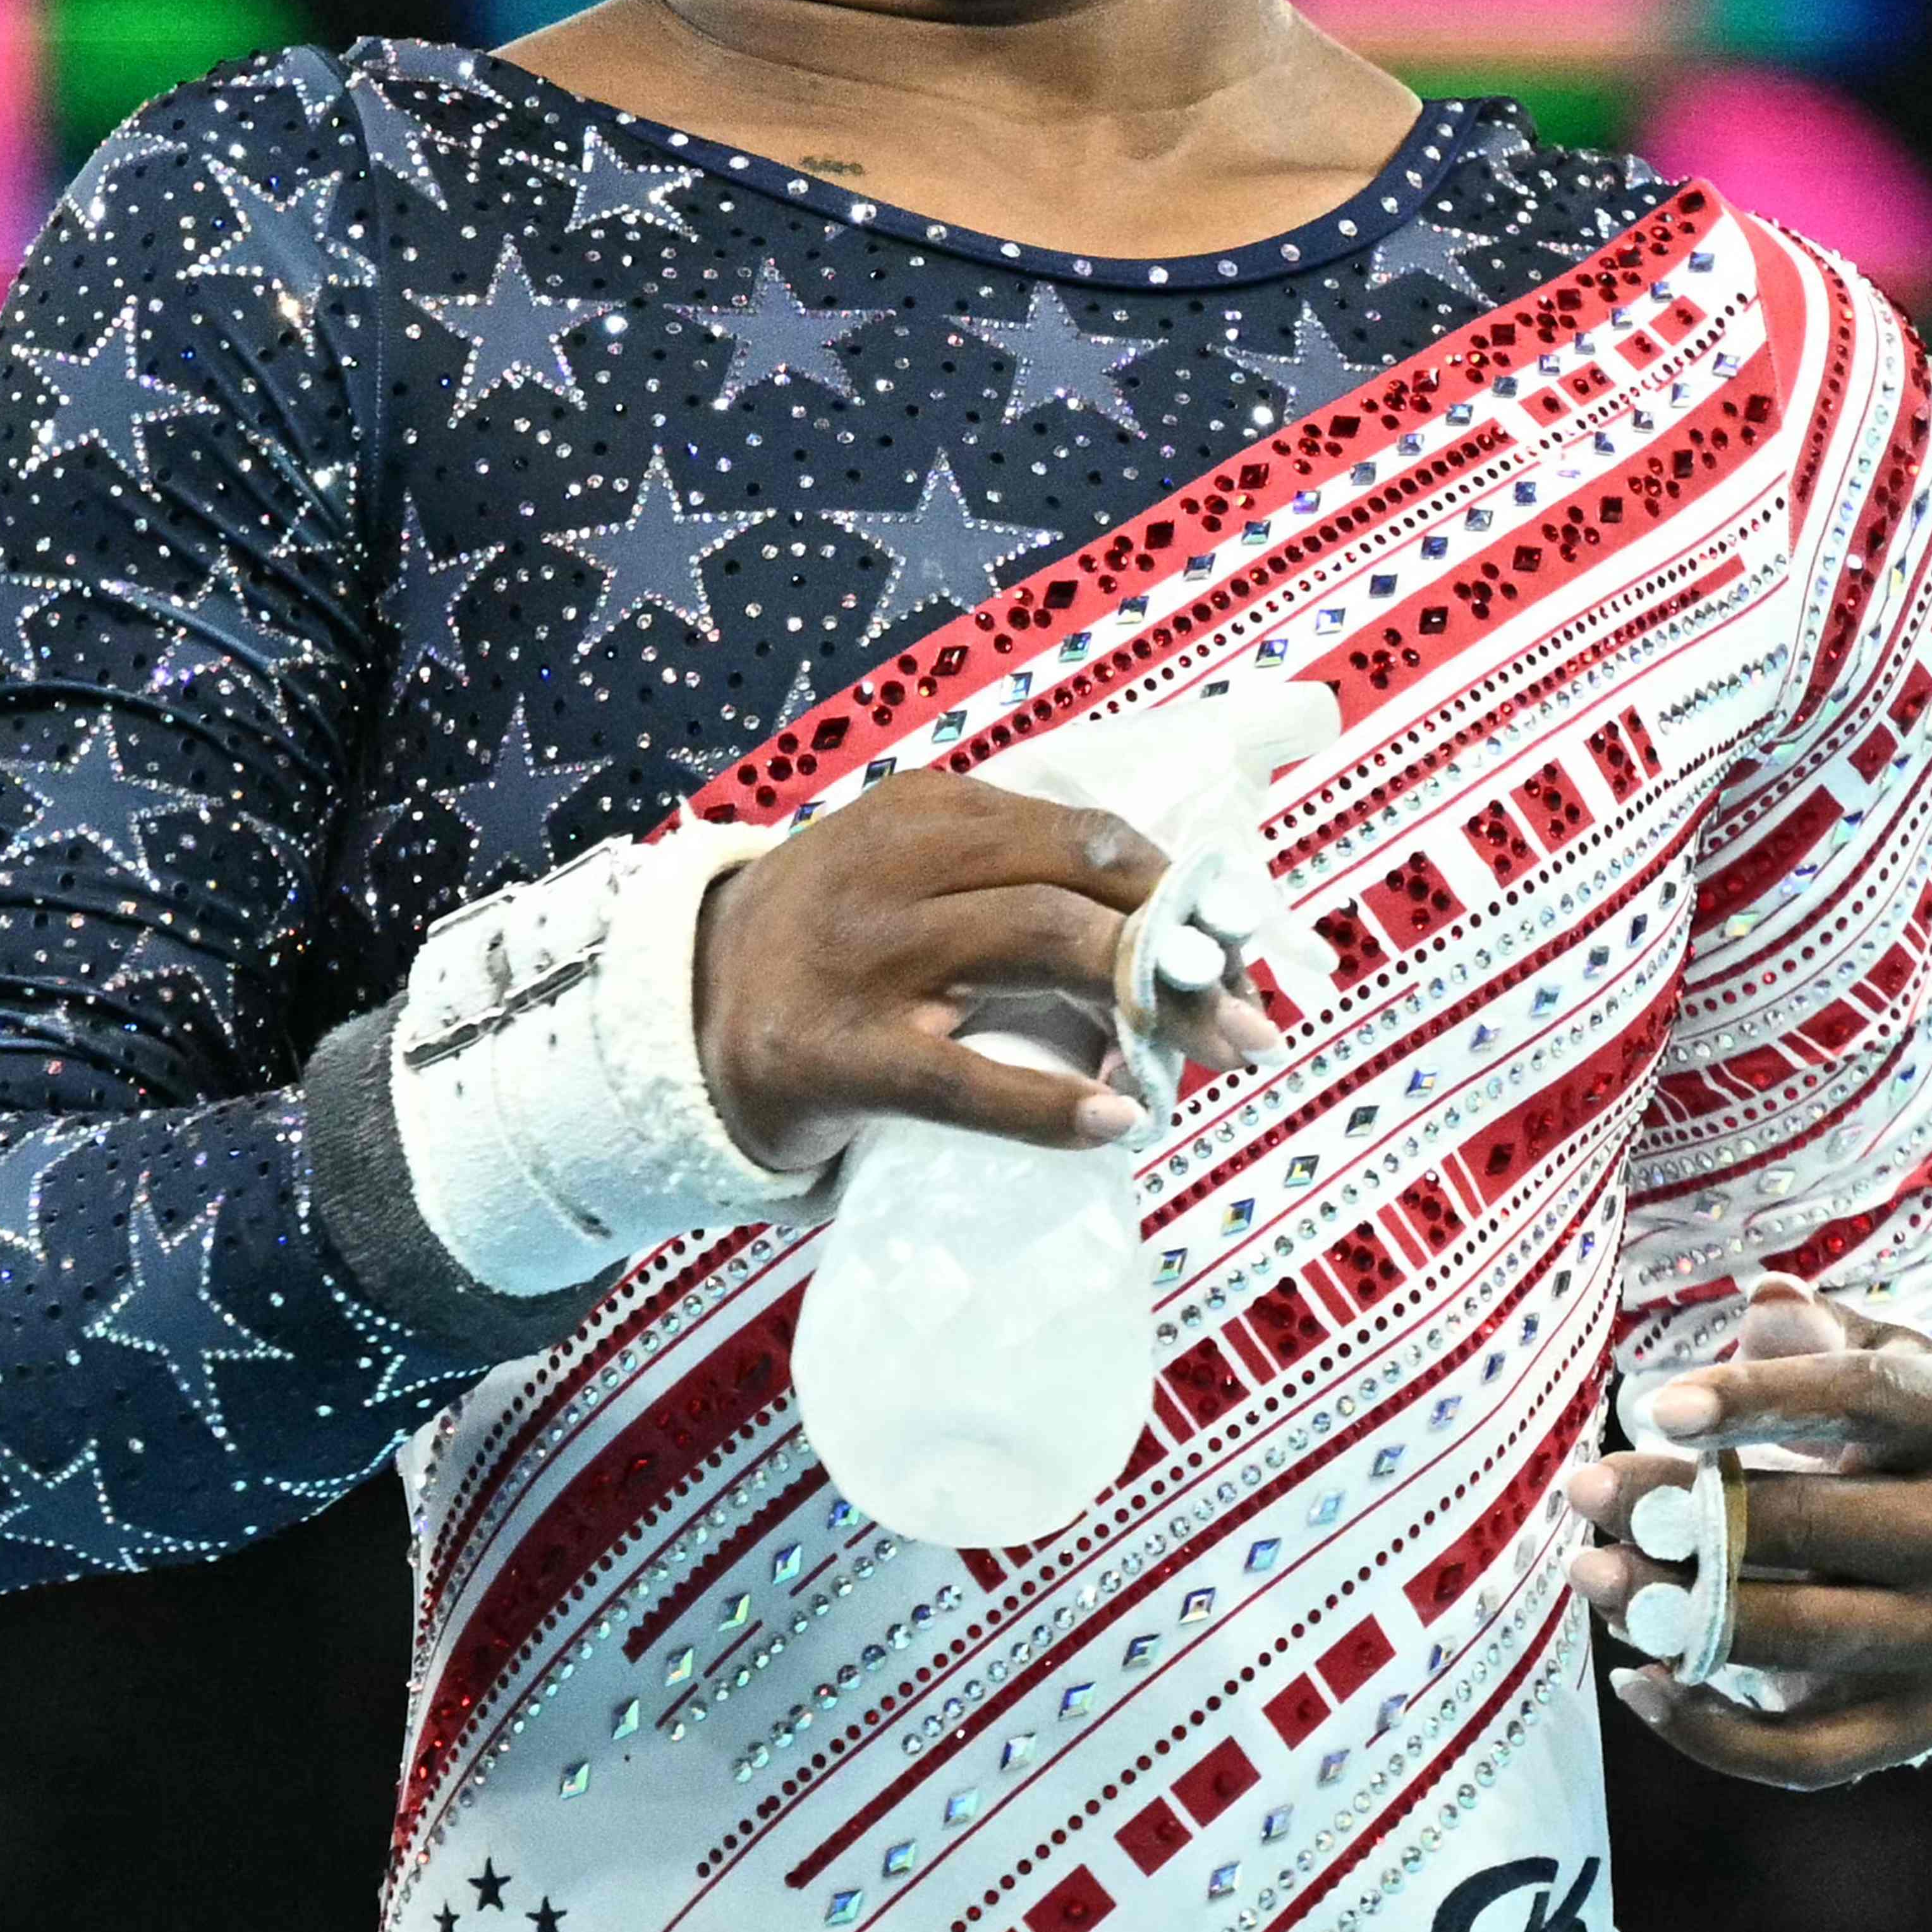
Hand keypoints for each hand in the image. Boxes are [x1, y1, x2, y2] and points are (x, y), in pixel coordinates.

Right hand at [690, 771, 1274, 1169]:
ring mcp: (864, 959)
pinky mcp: (835, 1056)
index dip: (1180, 890)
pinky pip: (963, 1078)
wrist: (679, 1019)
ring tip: (1218, 1056)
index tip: (1245, 944)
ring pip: (1036, 948)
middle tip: (1253, 1019)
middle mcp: (897, 867)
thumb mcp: (915, 882)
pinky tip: (1117, 1120)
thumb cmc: (834, 956)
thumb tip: (1179, 953)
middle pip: (1076, 886)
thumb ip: (1017, 891)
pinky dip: (1051, 1103)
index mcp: (929, 812)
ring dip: (1148, 1004)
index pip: (1086, 834)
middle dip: (1184, 950)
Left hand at [1560, 1269, 1931, 1787]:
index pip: (1862, 1399)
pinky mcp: (1919, 1720)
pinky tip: (1636, 1681)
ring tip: (1591, 1573)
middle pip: (1814, 1525)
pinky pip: (1806, 1751)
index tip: (1656, 1407)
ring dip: (1678, 1612)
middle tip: (1588, 1490)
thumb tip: (1767, 1302)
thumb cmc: (1888, 1431)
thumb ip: (1813, 1331)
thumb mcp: (1871, 1356)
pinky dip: (1711, 1731)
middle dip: (1685, 1511)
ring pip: (1800, 1636)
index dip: (1758, 1398)